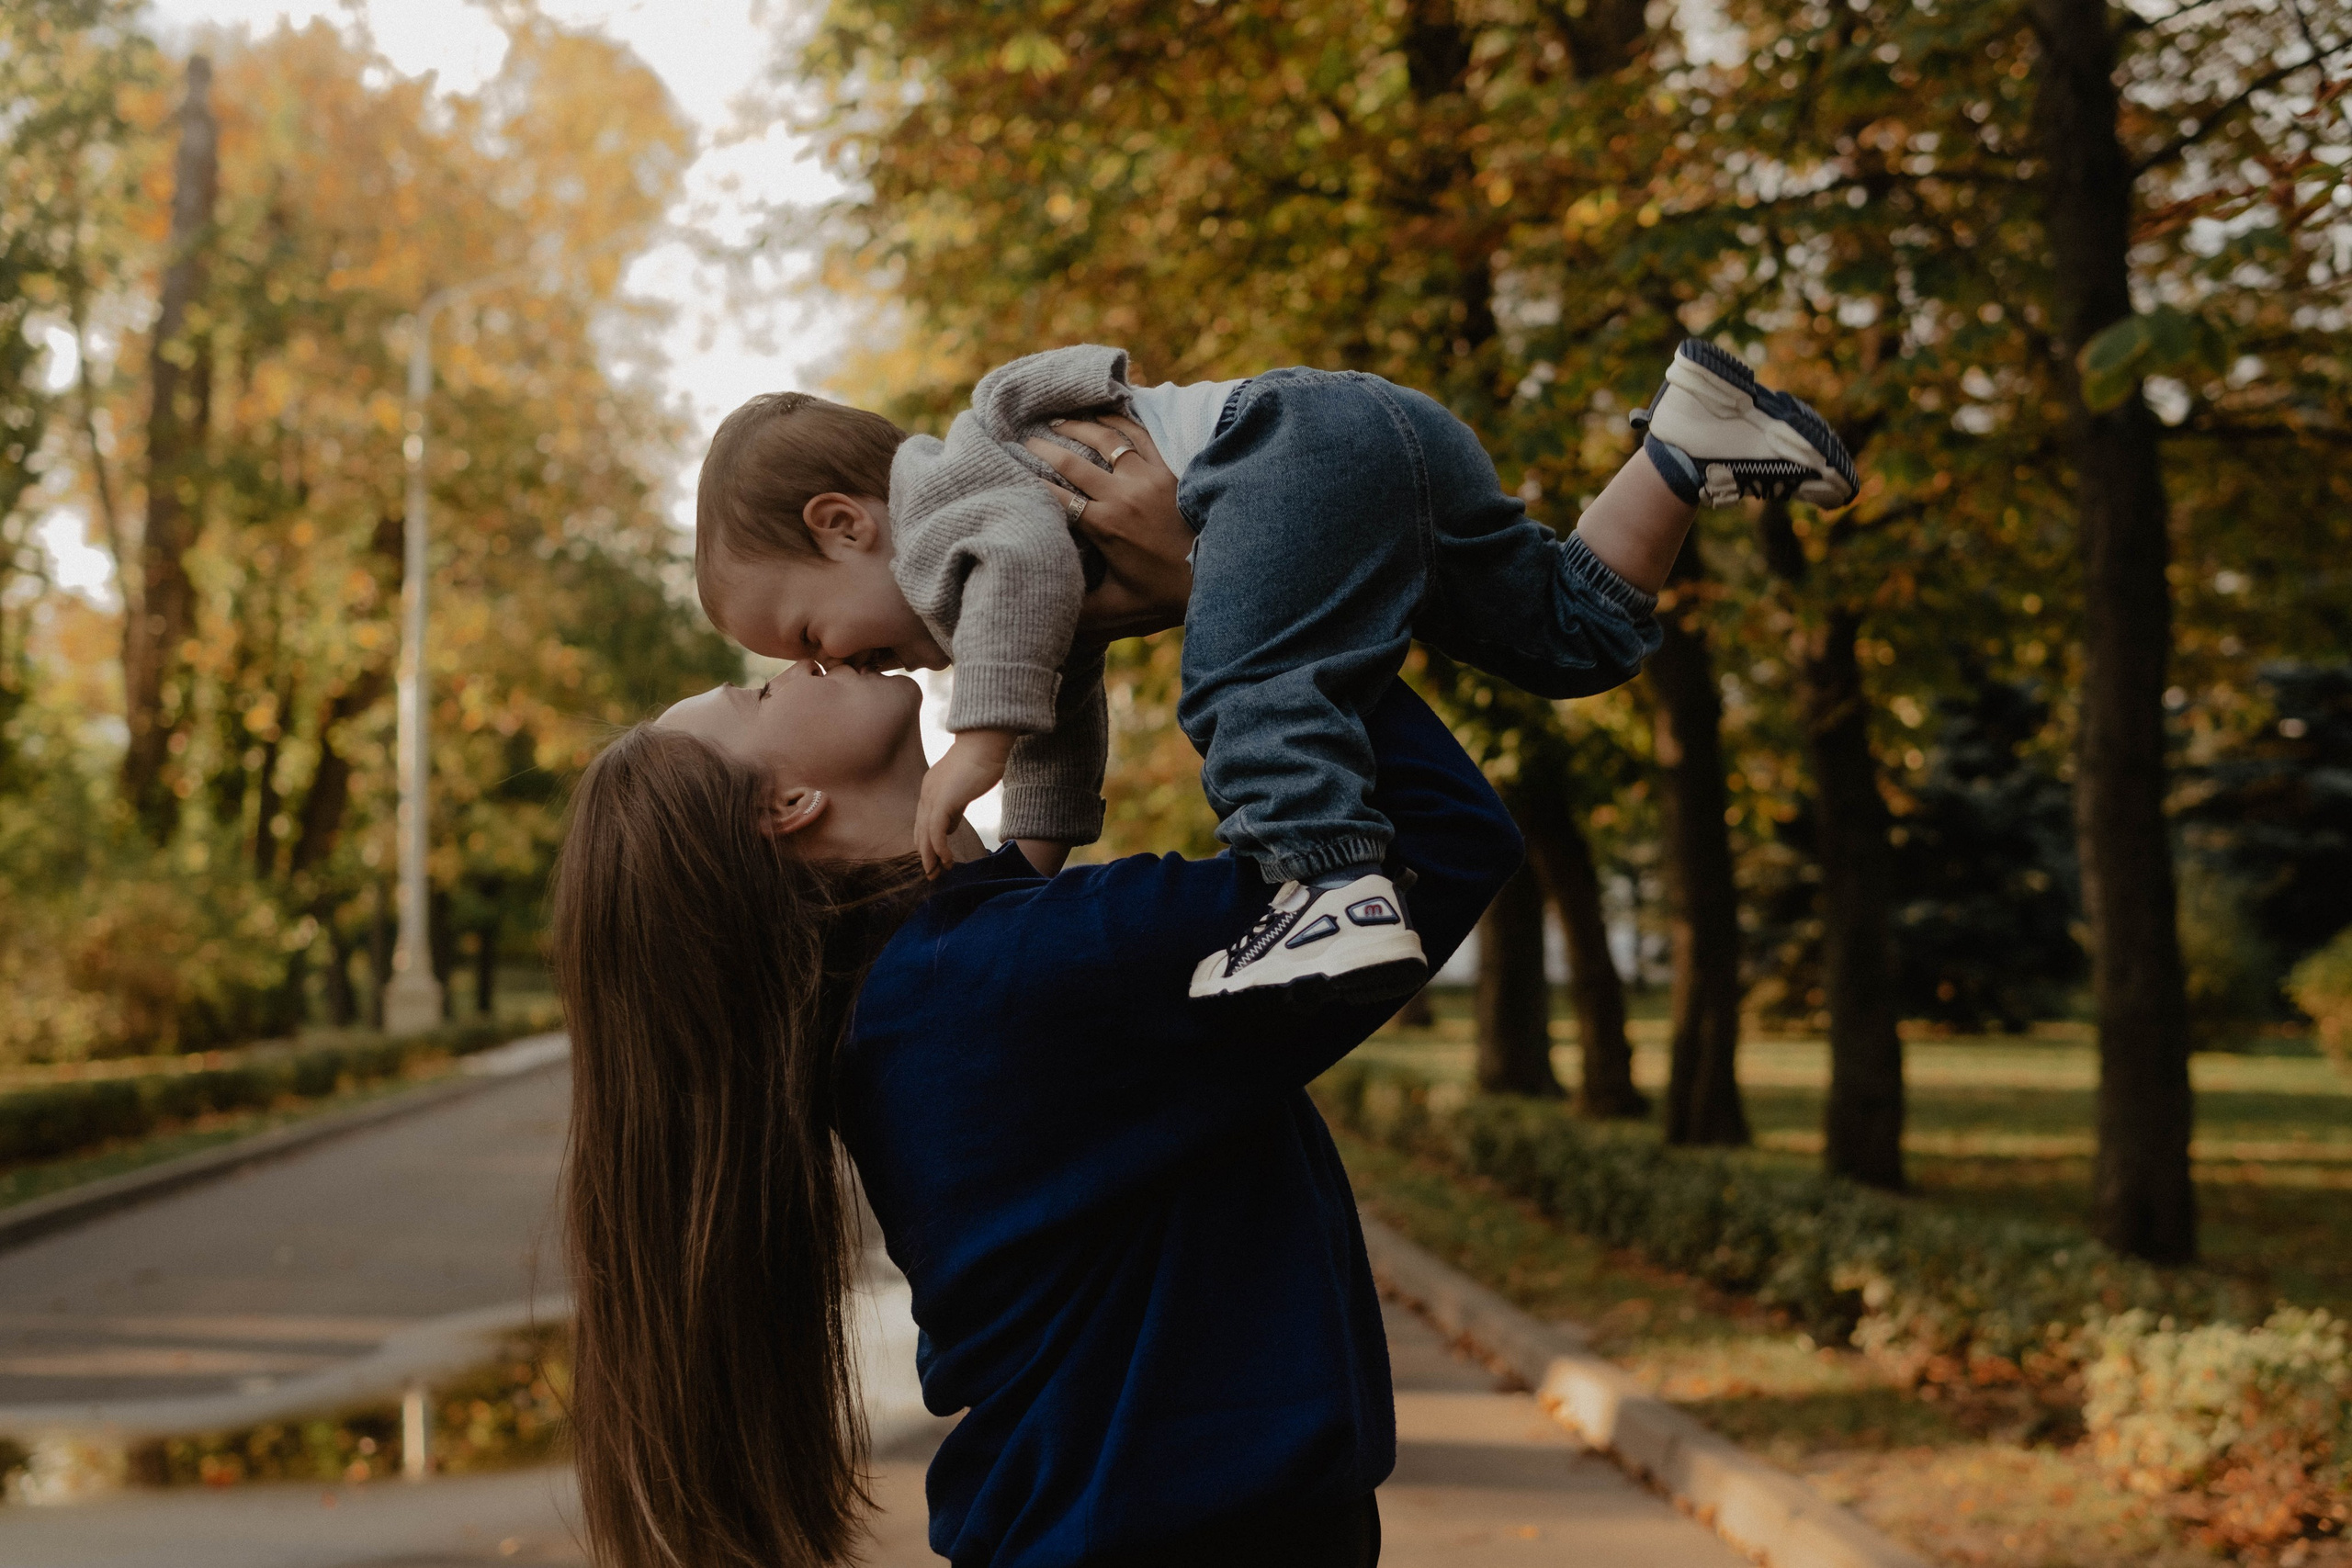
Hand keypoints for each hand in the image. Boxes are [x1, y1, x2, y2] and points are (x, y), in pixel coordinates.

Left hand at [916, 728, 1015, 875]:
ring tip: (938, 873)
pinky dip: (940, 849)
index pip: (924, 821)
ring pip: (925, 835)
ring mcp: (933, 797)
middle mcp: (927, 793)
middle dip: (926, 854)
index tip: (937, 859)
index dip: (928, 842)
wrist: (985, 743)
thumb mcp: (965, 787)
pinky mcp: (942, 801)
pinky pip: (936, 832)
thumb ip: (955, 807)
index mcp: (931, 789)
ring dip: (931, 857)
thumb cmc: (982, 760)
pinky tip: (947, 860)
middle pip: (920, 831)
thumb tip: (950, 828)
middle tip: (932, 873)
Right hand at [1026, 415, 1194, 641]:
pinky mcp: (1170, 468)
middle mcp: (1123, 494)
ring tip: (1058, 421)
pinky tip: (1104, 415)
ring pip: (1105, 438)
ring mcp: (1149, 476)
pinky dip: (1119, 420)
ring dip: (1078, 426)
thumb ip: (1077, 613)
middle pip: (1072, 460)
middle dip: (1042, 448)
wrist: (1225, 575)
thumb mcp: (1117, 612)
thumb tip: (1041, 615)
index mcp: (1105, 526)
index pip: (1054, 497)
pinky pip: (1140, 433)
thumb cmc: (1167, 598)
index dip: (1027, 482)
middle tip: (1022, 440)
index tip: (1006, 471)